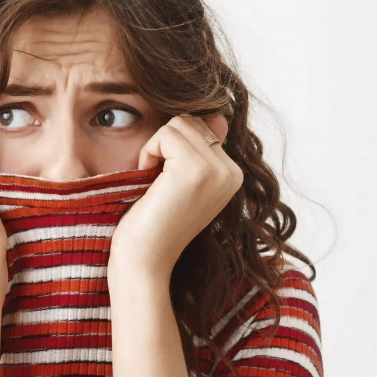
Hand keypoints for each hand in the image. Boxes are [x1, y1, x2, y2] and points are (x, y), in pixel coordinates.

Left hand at [109, 114, 242, 275]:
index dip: (173, 149)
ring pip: (179, 124)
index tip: (167, 184)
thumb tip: (218, 115)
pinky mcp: (196, 170)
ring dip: (156, 148)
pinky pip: (166, 133)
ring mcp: (217, 170)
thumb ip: (200, 149)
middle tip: (158, 183)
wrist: (144, 261)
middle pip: (191, 121)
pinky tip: (149, 181)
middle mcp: (232, 172)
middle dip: (165, 145)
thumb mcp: (181, 182)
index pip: (201, 128)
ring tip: (155, 183)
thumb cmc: (153, 224)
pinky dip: (149, 152)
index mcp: (232, 175)